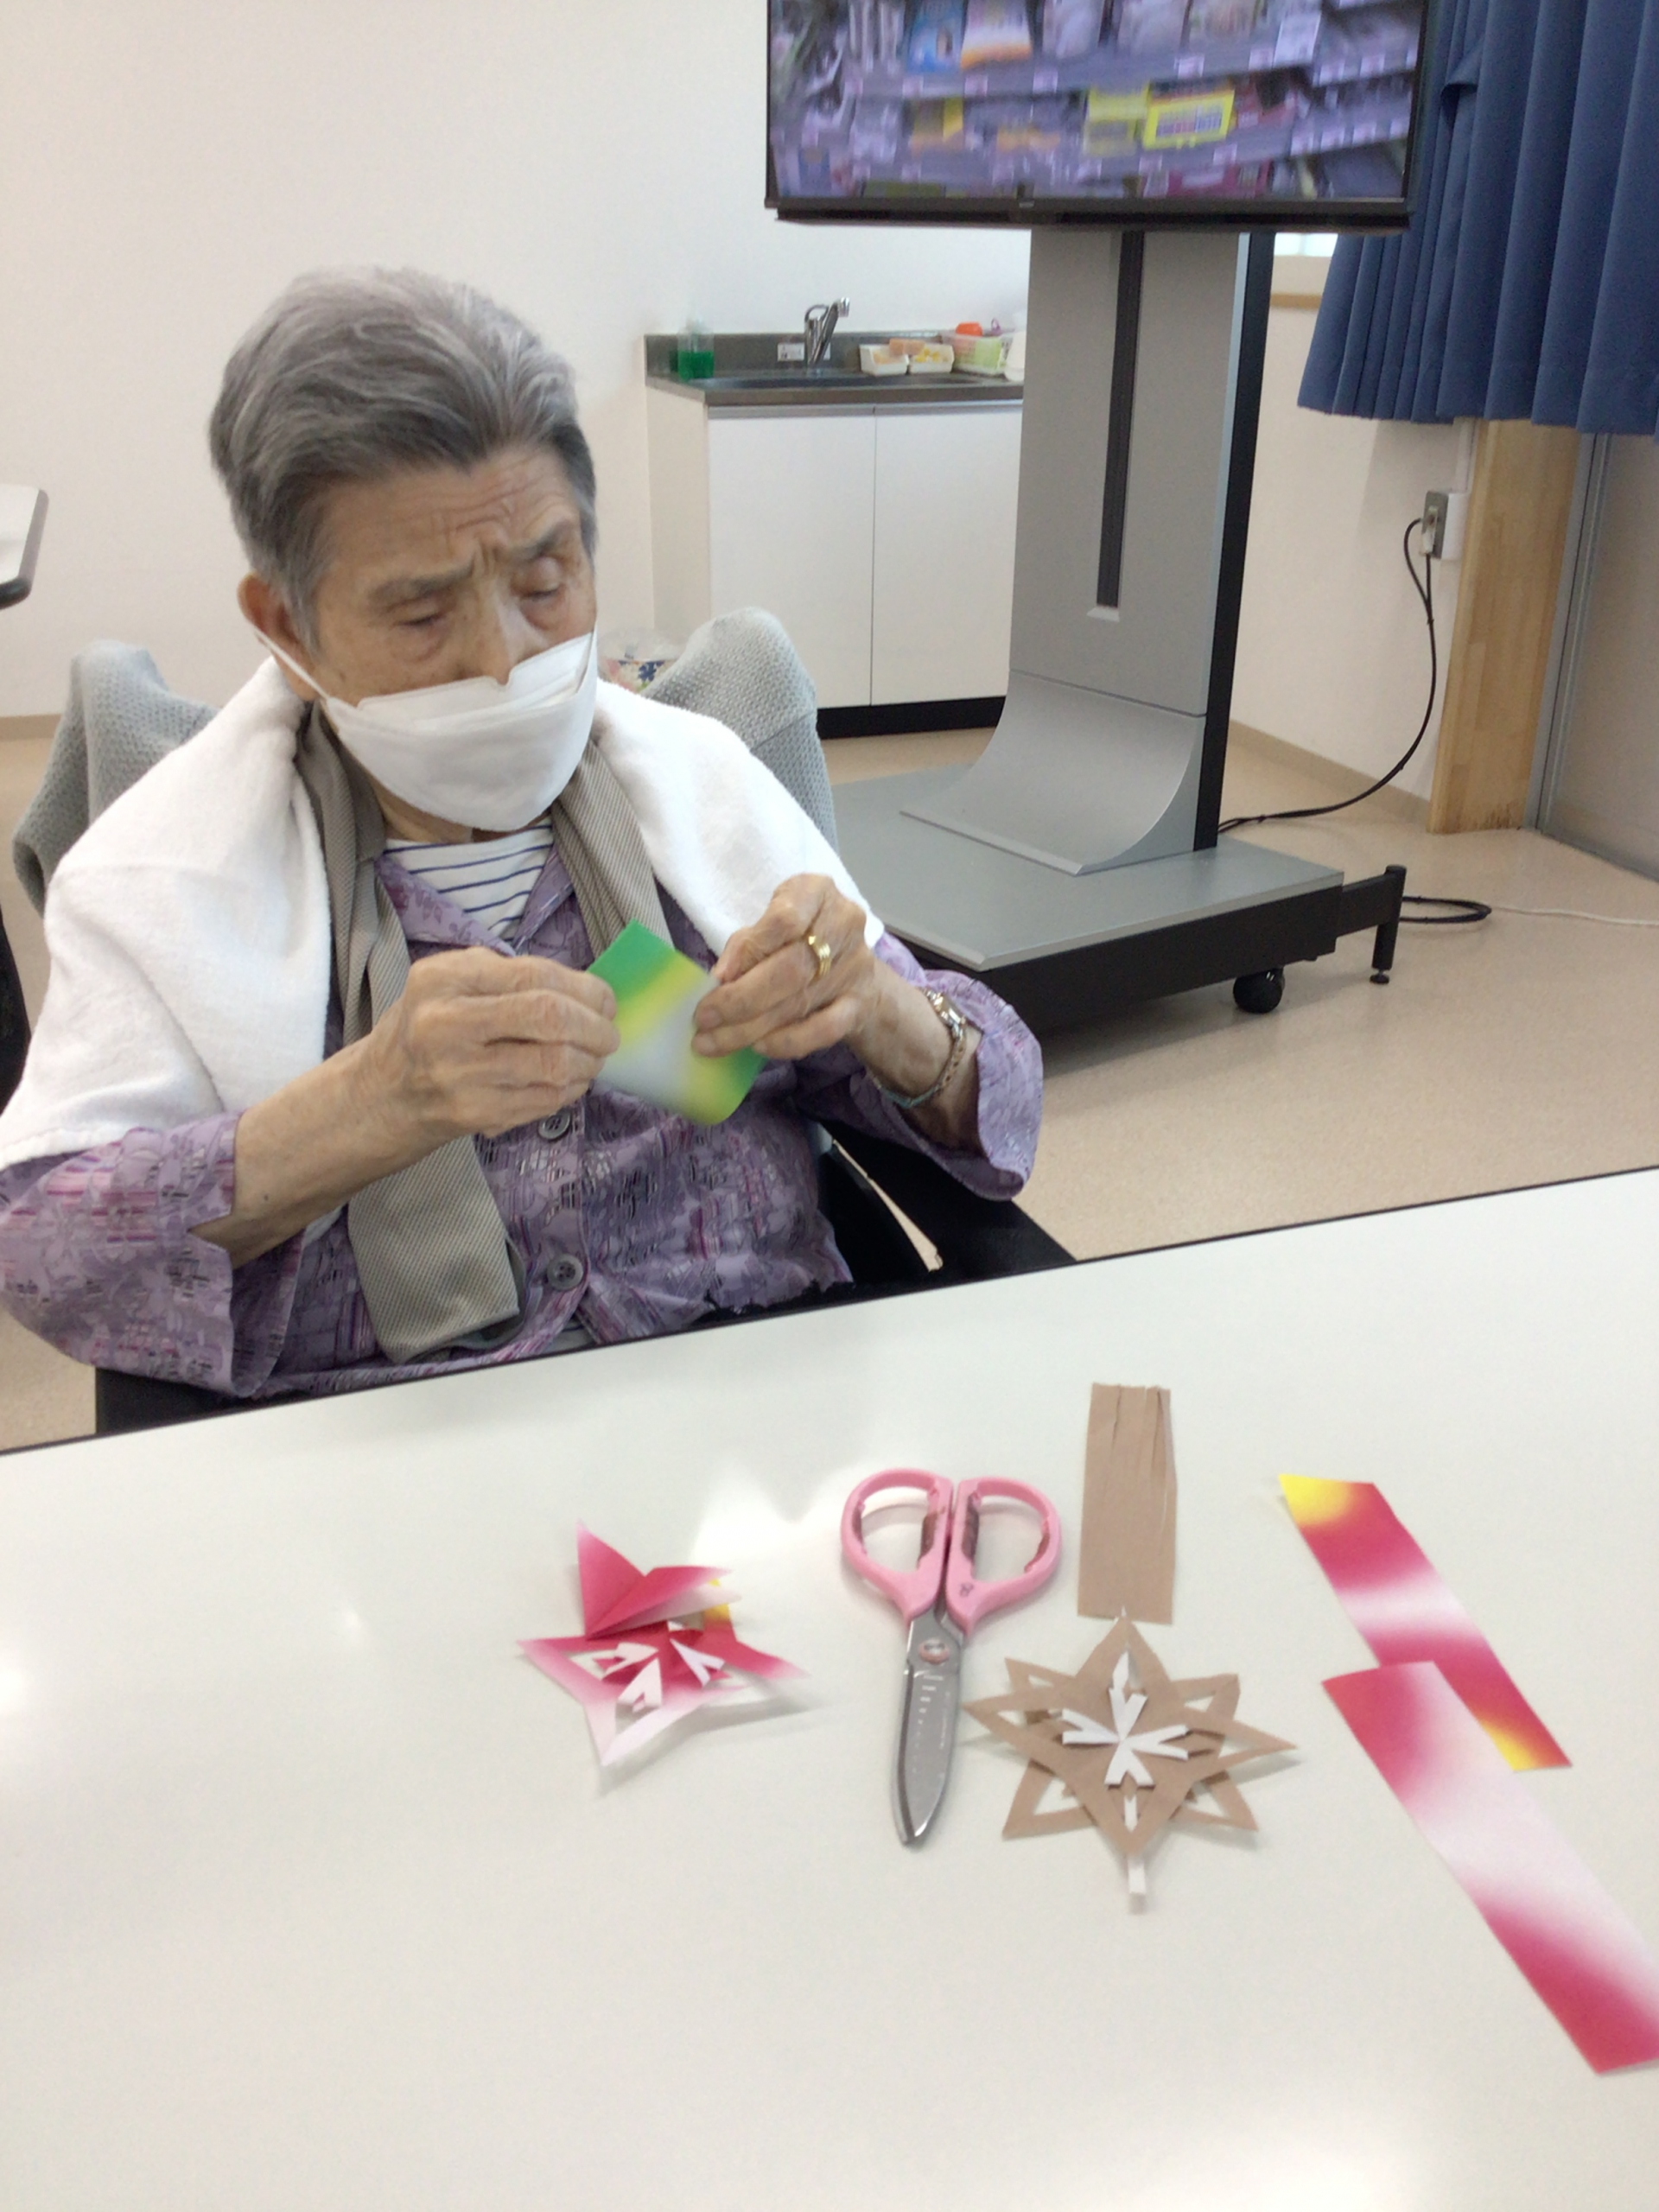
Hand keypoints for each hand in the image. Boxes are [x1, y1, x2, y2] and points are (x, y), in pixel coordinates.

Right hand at [357, 946, 619, 1145]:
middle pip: (549, 1018)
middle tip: (609, 1034)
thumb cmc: (425, 1029)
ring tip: (593, 1058)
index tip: (606, 999)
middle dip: (595, 1027)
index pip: (534, 977)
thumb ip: (507, 975)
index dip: (585, 989)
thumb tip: (584, 989)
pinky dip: (570, 1089)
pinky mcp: (475, 1114)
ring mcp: (460, 1075)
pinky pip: (545, 1100)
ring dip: (589, 1062)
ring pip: (554, 1065)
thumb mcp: (447, 982)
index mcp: (443, 981)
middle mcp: (446, 1025)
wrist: (382, 1095)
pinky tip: (570, 1081)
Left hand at [693, 876, 979, 1145]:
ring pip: (799, 1002)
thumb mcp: (770, 926)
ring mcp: (855, 967)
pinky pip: (823, 1030)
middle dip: (740, 999)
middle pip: (789, 968)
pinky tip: (758, 1048)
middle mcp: (843, 925)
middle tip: (703, 1019)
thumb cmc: (798, 939)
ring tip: (711, 1043)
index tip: (716, 978)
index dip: (748, 952)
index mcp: (816, 892)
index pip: (784, 921)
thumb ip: (746, 945)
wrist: (852, 969)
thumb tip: (721, 980)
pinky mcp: (858, 1005)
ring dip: (749, 1028)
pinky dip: (787, 1041)